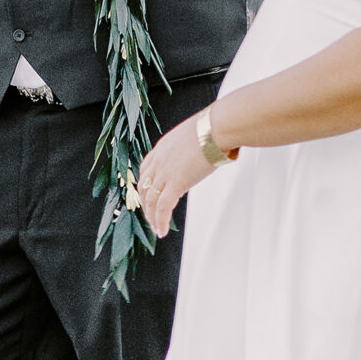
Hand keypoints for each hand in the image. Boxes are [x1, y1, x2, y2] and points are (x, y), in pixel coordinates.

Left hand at [136, 112, 220, 236]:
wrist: (216, 129)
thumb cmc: (211, 129)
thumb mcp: (191, 136)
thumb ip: (188, 148)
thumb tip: (199, 152)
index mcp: (161, 148)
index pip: (145, 170)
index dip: (145, 185)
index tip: (148, 194)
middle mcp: (159, 161)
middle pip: (145, 187)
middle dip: (146, 205)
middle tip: (150, 216)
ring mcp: (165, 173)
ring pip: (151, 200)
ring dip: (152, 217)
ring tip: (156, 228)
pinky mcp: (176, 183)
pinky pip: (163, 207)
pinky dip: (161, 221)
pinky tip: (162, 230)